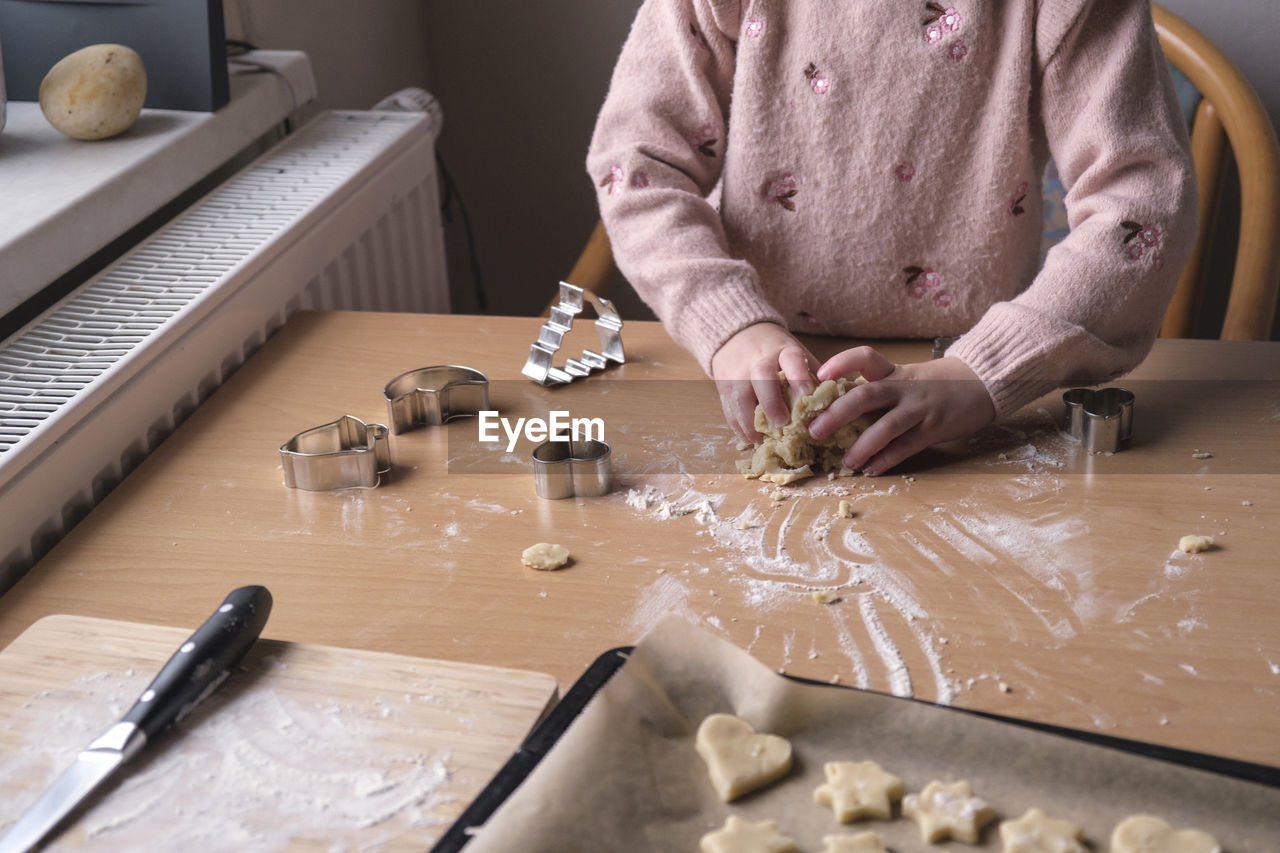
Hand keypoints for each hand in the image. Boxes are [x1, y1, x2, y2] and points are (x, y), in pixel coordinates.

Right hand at [710, 322, 819, 442]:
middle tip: (782, 423)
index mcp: (782, 351)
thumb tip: (839, 404)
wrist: (738, 337)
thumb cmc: (777, 353)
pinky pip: (729, 410)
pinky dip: (738, 427)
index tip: (807, 392)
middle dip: (771, 401)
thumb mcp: (796, 356)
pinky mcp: (723, 388)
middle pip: (761, 377)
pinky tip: (750, 440)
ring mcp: (737, 374)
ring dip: (750, 421)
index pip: (791, 358)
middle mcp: (758, 360)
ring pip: (740, 397)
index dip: (798, 374)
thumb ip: (813, 377)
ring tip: (762, 440)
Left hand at [807, 347, 994, 475]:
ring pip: (887, 426)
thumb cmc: (934, 383)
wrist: (982, 383)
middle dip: (838, 413)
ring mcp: (919, 408)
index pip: (866, 357)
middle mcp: (904, 387)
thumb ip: (877, 390)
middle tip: (815, 431)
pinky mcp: (933, 429)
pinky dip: (887, 459)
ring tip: (846, 461)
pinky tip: (872, 470)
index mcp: (893, 371)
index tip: (821, 375)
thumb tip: (834, 410)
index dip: (842, 363)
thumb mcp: (905, 377)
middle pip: (867, 396)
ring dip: (863, 445)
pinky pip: (907, 446)